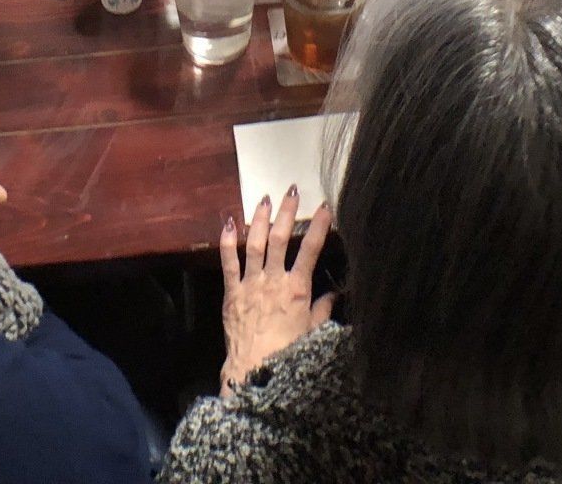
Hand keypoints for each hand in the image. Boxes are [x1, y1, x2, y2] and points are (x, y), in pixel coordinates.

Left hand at [219, 189, 333, 392]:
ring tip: (264, 199)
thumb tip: (334, 295)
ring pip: (254, 243)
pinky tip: (229, 222)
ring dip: (259, 218)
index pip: (310, 250)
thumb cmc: (287, 354)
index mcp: (297, 289)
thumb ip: (322, 310)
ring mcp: (251, 283)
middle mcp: (273, 280)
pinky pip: (228, 262)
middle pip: (279, 238)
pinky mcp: (231, 292)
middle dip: (286, 212)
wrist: (254, 370)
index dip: (318, 226)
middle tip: (291, 191)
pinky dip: (228, 241)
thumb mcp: (312, 332)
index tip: (325, 208)